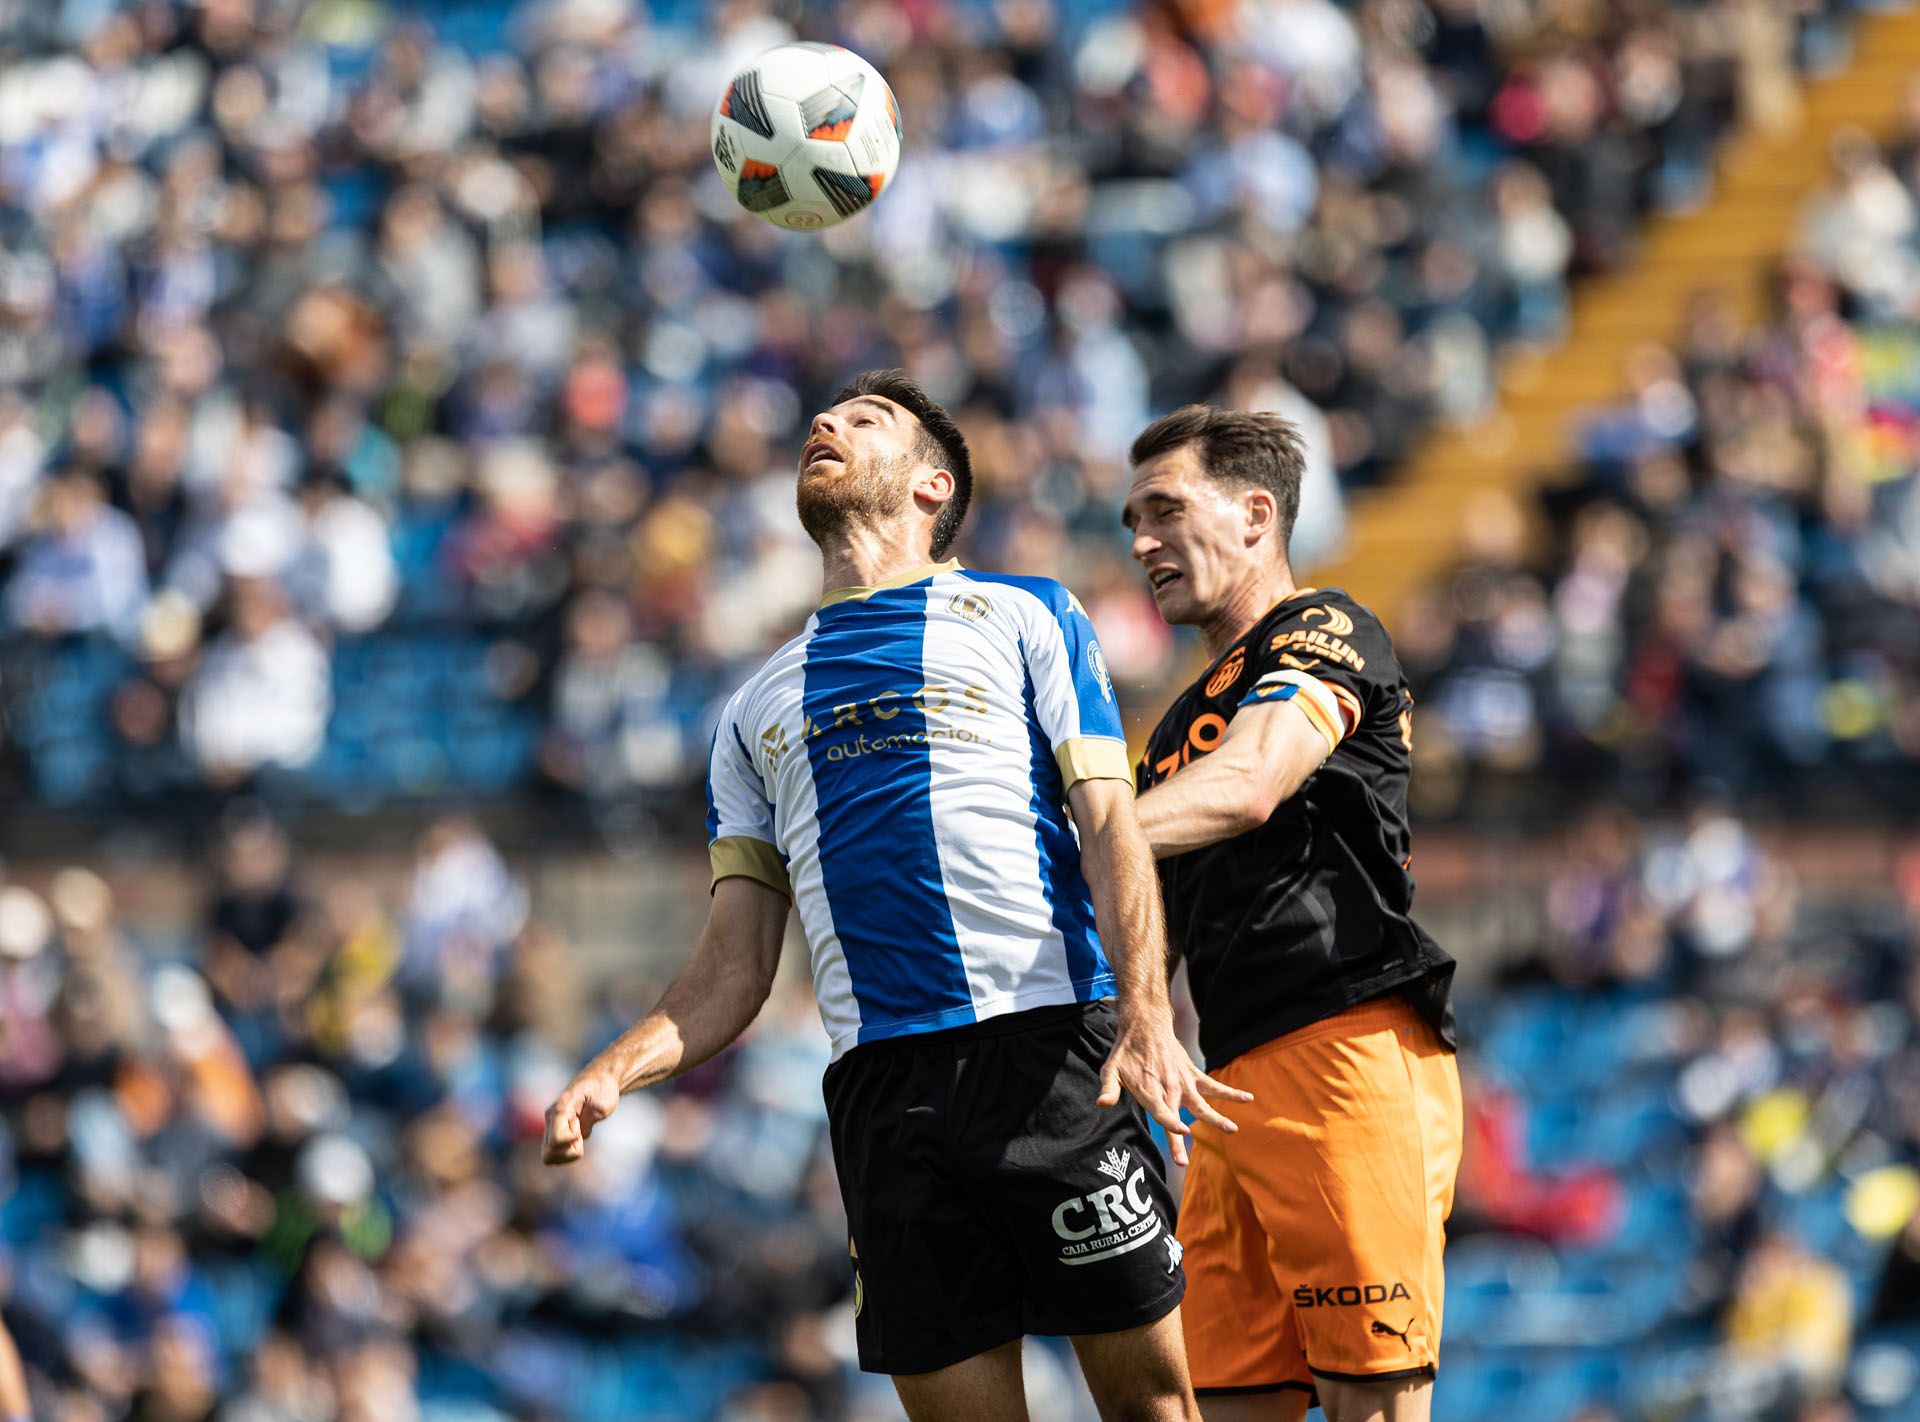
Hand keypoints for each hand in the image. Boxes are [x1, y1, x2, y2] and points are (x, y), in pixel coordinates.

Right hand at [542, 1066, 622, 1165]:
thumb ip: (589, 1118)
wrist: (600, 1080)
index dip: (572, 1139)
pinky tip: (577, 1139)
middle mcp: (550, 1119)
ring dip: (567, 1154)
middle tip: (580, 1136)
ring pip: (548, 1157)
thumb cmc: (602, 1089)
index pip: (556, 1140)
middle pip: (547, 1155)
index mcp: (560, 1109)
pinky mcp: (555, 1132)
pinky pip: (554, 1154)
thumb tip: (580, 1134)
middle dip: (568, 1152)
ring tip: (579, 1137)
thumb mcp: (603, 1103)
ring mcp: (551, 1126)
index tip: (581, 1125)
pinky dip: (567, 1153)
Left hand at [1097, 1014, 1252, 1167]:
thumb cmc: (1126, 1052)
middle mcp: (1169, 1087)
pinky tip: (1248, 1098)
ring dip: (1216, 1118)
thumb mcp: (1110, 1068)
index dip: (1170, 1123)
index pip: (1160, 1111)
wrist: (1146, 1025)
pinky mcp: (1193, 1074)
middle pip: (1178, 1116)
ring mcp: (1184, 1081)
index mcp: (1149, 1089)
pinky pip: (1214, 1086)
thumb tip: (1102, 1104)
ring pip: (1202, 1104)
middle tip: (1184, 1161)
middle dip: (1180, 1139)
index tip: (1182, 1132)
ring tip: (1232, 1130)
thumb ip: (1109, 1088)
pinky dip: (1231, 1092)